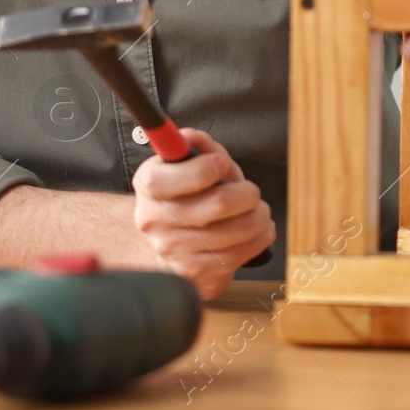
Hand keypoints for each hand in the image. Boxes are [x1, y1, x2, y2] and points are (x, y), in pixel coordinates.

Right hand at [131, 128, 275, 299]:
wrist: (168, 241)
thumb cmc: (184, 197)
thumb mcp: (187, 164)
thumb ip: (197, 146)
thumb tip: (191, 137)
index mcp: (149, 185)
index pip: (186, 175)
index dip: (212, 166)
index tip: (223, 164)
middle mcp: (155, 219)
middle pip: (218, 205)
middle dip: (248, 194)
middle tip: (252, 192)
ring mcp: (173, 250)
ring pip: (236, 232)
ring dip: (259, 217)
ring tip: (258, 211)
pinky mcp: (193, 273)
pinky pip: (239, 255)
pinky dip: (259, 239)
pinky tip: (257, 231)